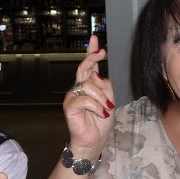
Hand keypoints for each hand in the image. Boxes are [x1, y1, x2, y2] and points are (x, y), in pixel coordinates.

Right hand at [64, 35, 115, 151]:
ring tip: (106, 109)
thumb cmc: (101, 121)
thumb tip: (98, 74)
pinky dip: (96, 106)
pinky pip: (85, 99)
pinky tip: (100, 113)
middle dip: (92, 58)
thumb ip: (106, 87)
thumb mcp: (110, 101)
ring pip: (89, 86)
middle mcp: (80, 87)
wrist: (94, 140)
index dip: (91, 52)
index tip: (94, 38)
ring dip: (102, 98)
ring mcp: (73, 96)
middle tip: (101, 52)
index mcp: (90, 85)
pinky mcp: (69, 106)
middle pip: (84, 68)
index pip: (90, 65)